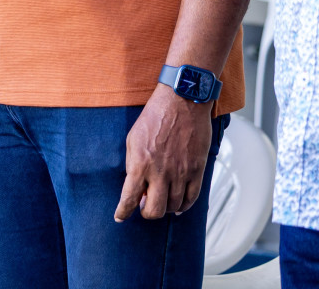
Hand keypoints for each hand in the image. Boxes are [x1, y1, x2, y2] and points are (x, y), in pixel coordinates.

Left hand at [115, 84, 212, 221]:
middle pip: (154, 211)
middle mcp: (161, 173)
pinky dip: (184, 206)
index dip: (123, 213)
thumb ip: (133, 166)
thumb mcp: (133, 139)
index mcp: (141, 164)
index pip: (129, 199)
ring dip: (166, 208)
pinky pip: (192, 199)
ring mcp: (181, 173)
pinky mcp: (197, 170)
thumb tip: (136, 189)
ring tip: (162, 199)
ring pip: (173, 207)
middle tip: (145, 206)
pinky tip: (178, 204)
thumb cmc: (155, 117)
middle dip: (147, 213)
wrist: (182, 101)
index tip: (120, 217)